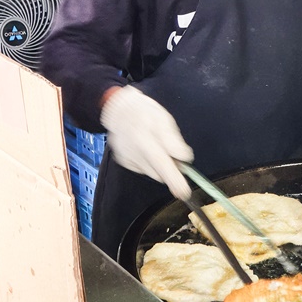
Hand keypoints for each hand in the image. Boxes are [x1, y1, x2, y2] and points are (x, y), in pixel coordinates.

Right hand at [100, 86, 193, 200]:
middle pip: (158, 172)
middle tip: (174, 153)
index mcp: (144, 139)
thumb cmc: (143, 111)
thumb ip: (173, 140)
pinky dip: (149, 162)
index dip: (174, 180)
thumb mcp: (163, 118)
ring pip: (152, 172)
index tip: (184, 193)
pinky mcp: (123, 162)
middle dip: (170, 170)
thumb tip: (184, 158)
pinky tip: (145, 147)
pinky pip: (143, 168)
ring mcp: (126, 159)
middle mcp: (133, 152)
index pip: (162, 164)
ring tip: (157, 146)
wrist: (117, 109)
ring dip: (159, 165)